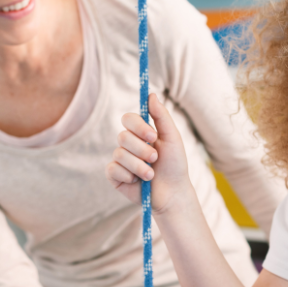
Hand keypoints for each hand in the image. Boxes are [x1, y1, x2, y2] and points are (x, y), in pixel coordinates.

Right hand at [105, 94, 191, 211]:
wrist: (173, 192)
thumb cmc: (175, 165)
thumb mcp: (172, 138)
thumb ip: (161, 116)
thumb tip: (151, 94)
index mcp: (140, 133)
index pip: (128, 119)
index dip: (138, 126)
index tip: (152, 136)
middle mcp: (128, 144)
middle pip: (122, 137)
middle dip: (142, 150)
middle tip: (155, 159)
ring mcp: (120, 160)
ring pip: (119, 154)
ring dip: (139, 166)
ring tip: (151, 174)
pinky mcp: (115, 176)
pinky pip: (112, 169)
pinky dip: (128, 175)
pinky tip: (137, 181)